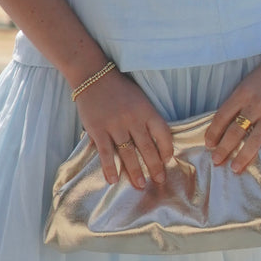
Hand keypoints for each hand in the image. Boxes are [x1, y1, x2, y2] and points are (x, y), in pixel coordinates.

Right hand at [75, 69, 174, 189]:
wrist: (92, 76)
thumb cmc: (118, 88)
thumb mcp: (139, 99)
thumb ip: (146, 118)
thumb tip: (155, 141)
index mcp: (146, 110)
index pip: (163, 133)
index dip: (167, 149)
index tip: (168, 160)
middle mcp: (133, 119)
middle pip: (147, 147)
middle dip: (154, 166)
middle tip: (160, 180)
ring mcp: (115, 125)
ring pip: (127, 153)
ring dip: (135, 171)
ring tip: (140, 185)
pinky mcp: (98, 130)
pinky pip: (106, 153)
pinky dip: (109, 168)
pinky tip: (113, 180)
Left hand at [204, 58, 260, 174]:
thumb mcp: (245, 85)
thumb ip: (236, 104)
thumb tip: (223, 127)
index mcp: (241, 94)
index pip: (222, 117)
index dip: (213, 133)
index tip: (208, 145)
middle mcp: (255, 105)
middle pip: (235, 132)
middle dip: (224, 149)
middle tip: (216, 161)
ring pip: (254, 140)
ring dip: (243, 156)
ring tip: (235, 169)